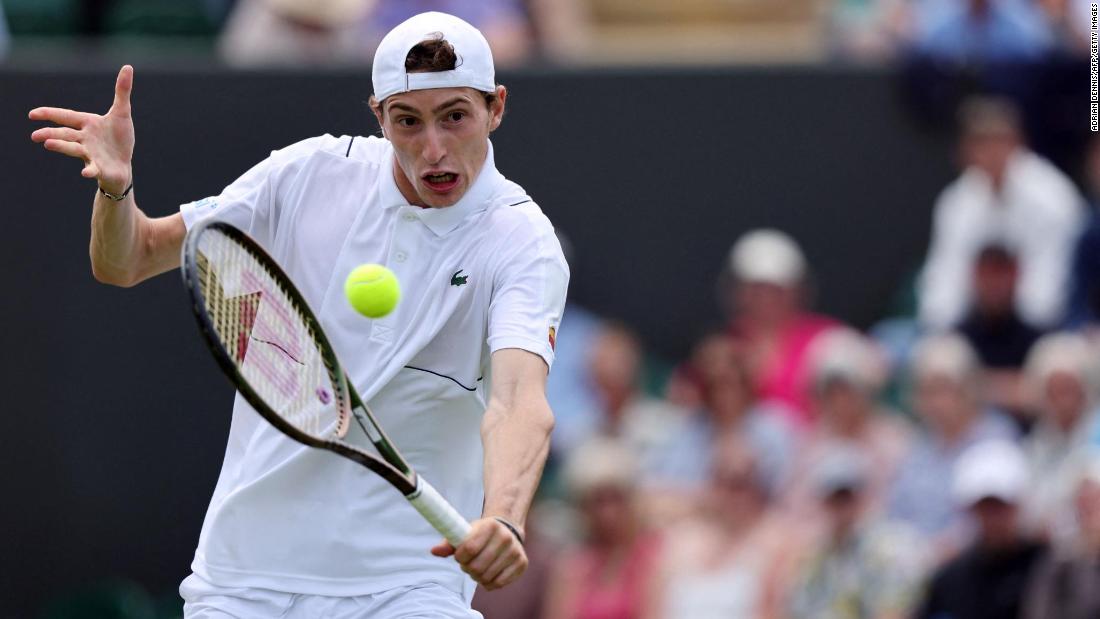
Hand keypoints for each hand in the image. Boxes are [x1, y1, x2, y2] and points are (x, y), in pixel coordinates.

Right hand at [29, 65, 135, 194]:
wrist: (123, 165)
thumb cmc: (119, 139)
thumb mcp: (122, 113)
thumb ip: (122, 91)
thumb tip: (127, 67)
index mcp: (87, 124)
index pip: (66, 116)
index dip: (49, 114)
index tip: (32, 114)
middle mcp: (85, 139)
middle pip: (65, 134)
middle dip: (50, 134)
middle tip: (35, 136)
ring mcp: (90, 154)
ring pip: (73, 149)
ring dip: (61, 146)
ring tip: (48, 144)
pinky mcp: (99, 167)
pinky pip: (93, 168)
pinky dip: (89, 170)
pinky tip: (85, 173)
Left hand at [431, 517, 527, 589]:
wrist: (507, 531)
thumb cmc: (481, 533)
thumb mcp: (466, 532)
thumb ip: (449, 542)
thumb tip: (434, 551)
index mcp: (490, 526)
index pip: (468, 549)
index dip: (460, 557)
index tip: (460, 556)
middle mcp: (505, 537)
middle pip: (477, 566)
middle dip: (468, 568)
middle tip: (468, 564)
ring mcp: (515, 551)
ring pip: (487, 576)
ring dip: (477, 576)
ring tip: (477, 569)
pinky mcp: (522, 564)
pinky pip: (498, 583)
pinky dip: (488, 583)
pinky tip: (487, 575)